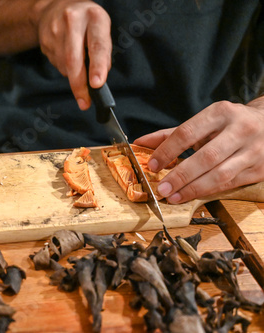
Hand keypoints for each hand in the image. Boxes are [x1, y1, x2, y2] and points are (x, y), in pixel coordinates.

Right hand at [37, 0, 111, 109]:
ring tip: (78, 66)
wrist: (54, 7)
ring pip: (64, 66)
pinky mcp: (44, 40)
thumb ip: (103, 51)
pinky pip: (56, 64)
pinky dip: (64, 68)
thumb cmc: (85, 21)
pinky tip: (66, 57)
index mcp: (94, 16)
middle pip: (74, 60)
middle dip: (79, 85)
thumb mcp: (100, 28)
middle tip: (84, 102)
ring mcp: (55, 30)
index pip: (96, 45)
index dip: (97, 66)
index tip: (97, 84)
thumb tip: (99, 79)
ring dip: (73, 75)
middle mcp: (73, 21)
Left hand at [134, 100, 263, 202]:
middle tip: (162, 188)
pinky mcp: (260, 168)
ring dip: (194, 188)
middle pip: (206, 157)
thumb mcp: (203, 122)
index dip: (167, 151)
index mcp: (220, 113)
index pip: (188, 133)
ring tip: (174, 196)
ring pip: (220, 174)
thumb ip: (171, 134)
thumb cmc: (229, 123)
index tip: (152, 165)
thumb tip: (140, 143)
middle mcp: (240, 130)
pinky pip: (230, 183)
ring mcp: (253, 150)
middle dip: (181, 175)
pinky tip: (191, 195)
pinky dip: (208, 191)